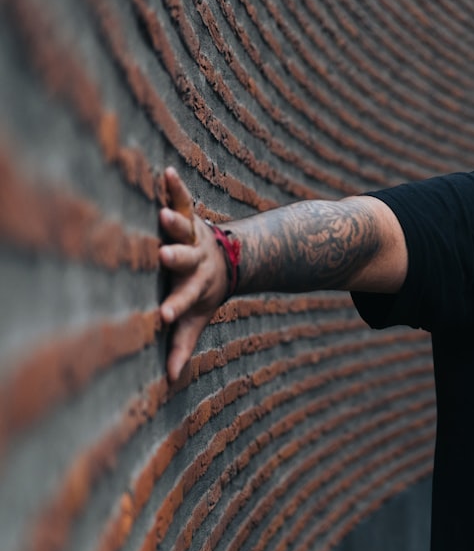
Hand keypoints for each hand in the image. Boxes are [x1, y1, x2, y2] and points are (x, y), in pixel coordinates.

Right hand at [158, 167, 228, 382]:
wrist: (233, 259)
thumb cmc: (204, 291)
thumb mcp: (196, 317)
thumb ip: (183, 343)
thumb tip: (170, 379)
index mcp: (195, 286)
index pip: (185, 300)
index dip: (175, 308)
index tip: (162, 316)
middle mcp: (197, 260)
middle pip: (186, 260)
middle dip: (176, 258)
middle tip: (164, 255)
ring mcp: (195, 236)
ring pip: (185, 229)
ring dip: (175, 221)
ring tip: (162, 212)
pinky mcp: (192, 216)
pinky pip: (184, 199)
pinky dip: (175, 186)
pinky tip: (166, 171)